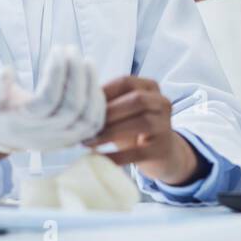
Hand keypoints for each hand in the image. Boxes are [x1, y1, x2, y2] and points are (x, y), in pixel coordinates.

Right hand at [0, 46, 105, 153]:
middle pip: (71, 108)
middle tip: (72, 49)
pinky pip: (94, 125)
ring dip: (91, 87)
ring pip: (87, 118)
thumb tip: (7, 72)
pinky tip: (92, 81)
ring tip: (87, 61)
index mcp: (22, 122)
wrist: (5, 133)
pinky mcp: (73, 138)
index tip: (56, 48)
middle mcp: (44, 134)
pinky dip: (98, 104)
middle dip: (76, 74)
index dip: (56, 72)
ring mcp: (61, 139)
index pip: (47, 99)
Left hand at [86, 76, 205, 185]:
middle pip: (137, 100)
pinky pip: (136, 152)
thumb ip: (108, 104)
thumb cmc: (136, 129)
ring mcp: (164, 126)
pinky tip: (98, 158)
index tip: (84, 103)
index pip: (126, 82)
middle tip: (85, 124)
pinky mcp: (160, 150)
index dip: (105, 92)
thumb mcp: (125, 112)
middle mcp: (162, 103)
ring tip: (88, 141)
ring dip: (110, 132)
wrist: (164, 153)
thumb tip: (76, 106)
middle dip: (109, 112)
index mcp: (150, 88)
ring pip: (140, 123)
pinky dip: (114, 156)